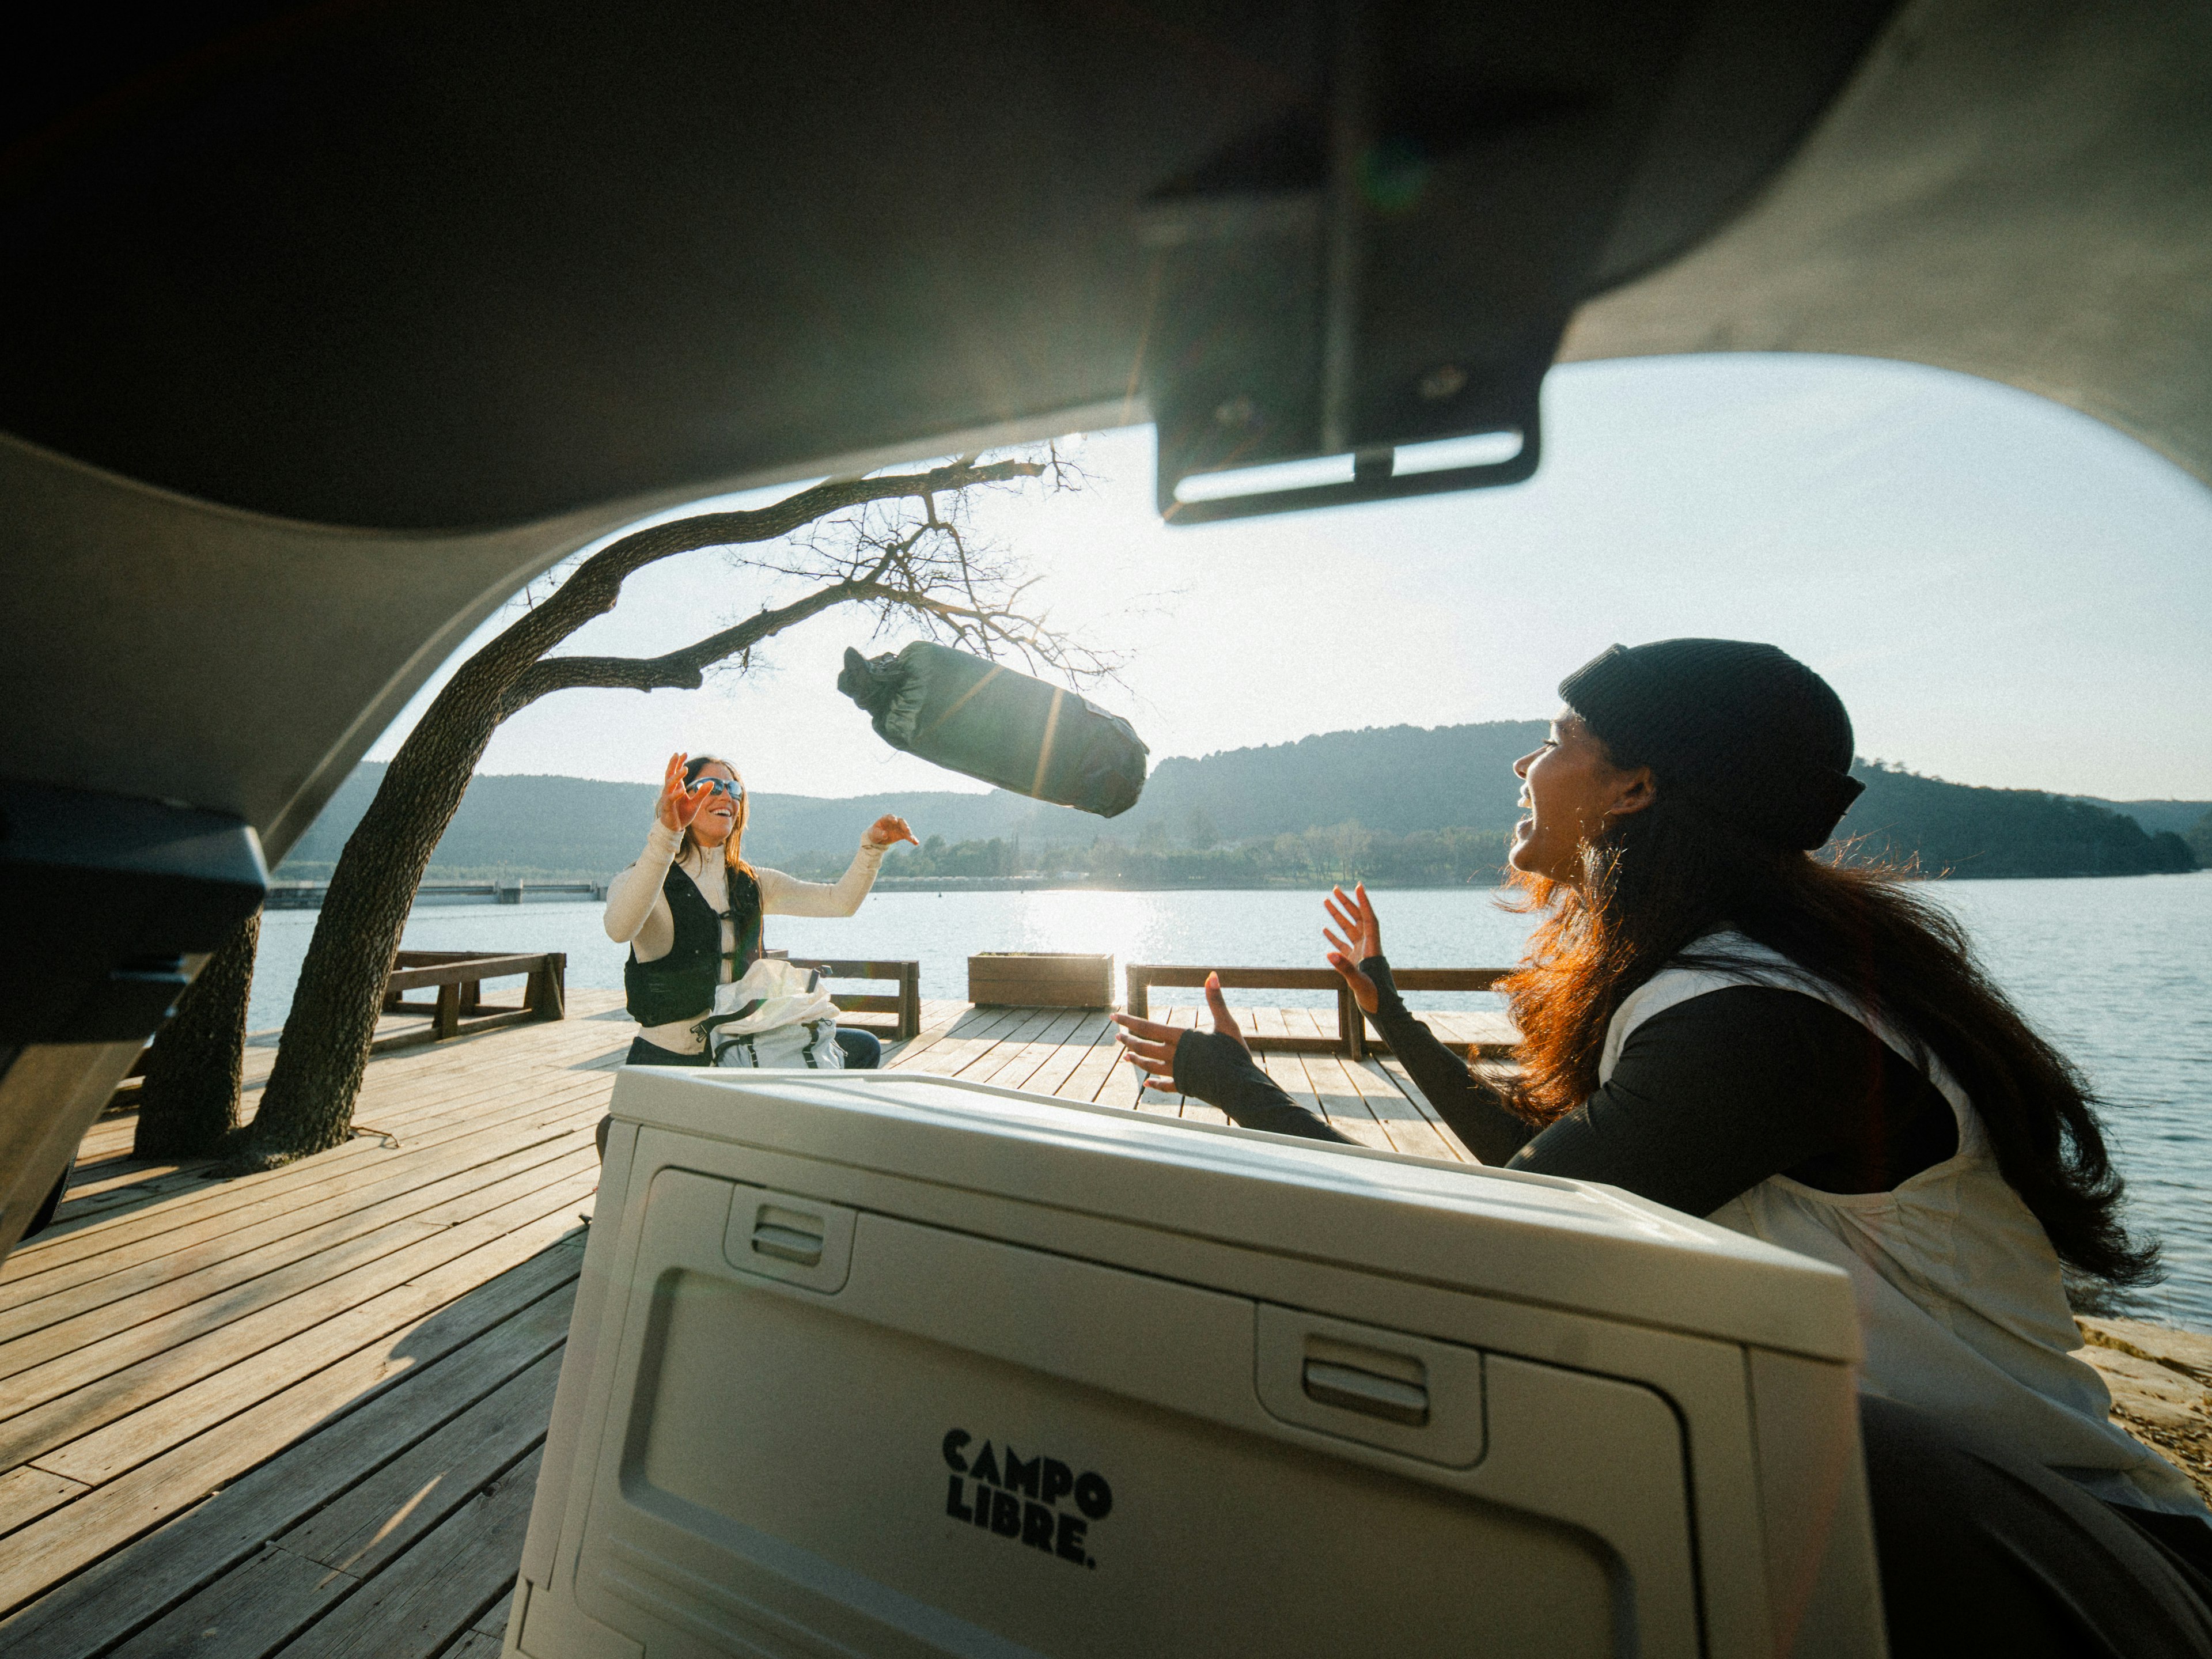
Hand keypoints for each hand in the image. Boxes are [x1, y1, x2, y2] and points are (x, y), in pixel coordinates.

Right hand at [656, 752, 712, 833]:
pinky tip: (682, 790)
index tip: (684, 753)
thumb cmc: (682, 814)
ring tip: (685, 769)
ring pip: (670, 784)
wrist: (675, 828)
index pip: (676, 772)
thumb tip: (713, 782)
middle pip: (670, 774)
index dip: (679, 763)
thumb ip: (703, 793)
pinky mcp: (667, 807)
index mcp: (676, 788)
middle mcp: (670, 791)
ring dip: (677, 776)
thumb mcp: (695, 803)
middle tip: (678, 754)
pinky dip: (676, 794)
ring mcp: (667, 798)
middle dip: (674, 764)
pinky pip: (670, 799)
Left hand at [864, 813, 918, 848]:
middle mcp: (895, 821)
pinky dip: (912, 839)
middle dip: (904, 826)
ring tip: (911, 839)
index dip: (893, 818)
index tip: (895, 821)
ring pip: (906, 830)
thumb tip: (885, 835)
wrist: (878, 837)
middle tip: (907, 830)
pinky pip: (908, 836)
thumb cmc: (875, 833)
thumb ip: (880, 834)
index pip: (891, 816)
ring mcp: (899, 827)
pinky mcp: (902, 834)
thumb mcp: (875, 834)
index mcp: (886, 818)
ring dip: (909, 834)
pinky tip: (916, 843)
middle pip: (901, 822)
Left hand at [1112, 971, 1245, 1092]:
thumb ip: (1216, 1000)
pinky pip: (1164, 1085)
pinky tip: (1147, 1083)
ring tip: (1126, 1057)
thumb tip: (1212, 974)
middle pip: (1144, 1047)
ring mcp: (1177, 1073)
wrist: (1240, 1087)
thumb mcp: (1227, 1023)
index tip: (1114, 1016)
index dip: (1129, 1021)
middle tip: (1117, 1036)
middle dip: (1129, 1040)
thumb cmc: (1235, 1053)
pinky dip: (1154, 1084)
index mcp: (1181, 1038)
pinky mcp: (1184, 1087)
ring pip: (1149, 1066)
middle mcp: (1174, 1055)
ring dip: (1136, 1060)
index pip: (1147, 1027)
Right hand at [1323, 882, 1381, 1014]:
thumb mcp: (1360, 984)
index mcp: (1372, 948)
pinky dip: (1334, 936)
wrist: (1383, 1012)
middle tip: (1335, 889)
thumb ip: (1345, 968)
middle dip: (1347, 904)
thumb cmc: (1376, 998)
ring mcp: (1360, 955)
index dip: (1364, 903)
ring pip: (1348, 930)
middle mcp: (1367, 948)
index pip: (1369, 919)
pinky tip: (1325, 928)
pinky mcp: (1354, 964)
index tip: (1358, 886)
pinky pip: (1343, 945)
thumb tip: (1329, 954)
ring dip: (1338, 916)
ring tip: (1326, 901)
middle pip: (1358, 919)